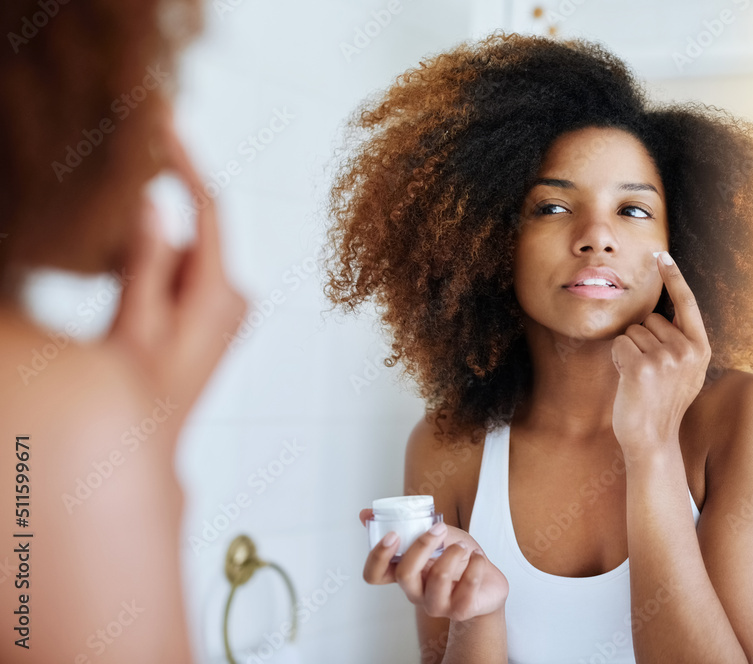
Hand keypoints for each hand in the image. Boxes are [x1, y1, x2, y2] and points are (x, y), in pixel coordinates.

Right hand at [106, 108, 246, 432]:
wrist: (154, 445)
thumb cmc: (144, 397)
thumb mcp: (136, 326)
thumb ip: (148, 264)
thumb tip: (155, 205)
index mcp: (222, 295)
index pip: (209, 207)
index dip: (184, 160)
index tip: (163, 121)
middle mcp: (235, 297)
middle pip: (192, 231)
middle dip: (150, 231)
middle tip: (112, 269)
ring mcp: (228, 307)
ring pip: (182, 254)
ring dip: (149, 261)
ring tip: (123, 314)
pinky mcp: (215, 315)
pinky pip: (182, 274)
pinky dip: (155, 274)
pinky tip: (132, 313)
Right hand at [358, 508, 508, 622]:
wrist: (488, 584)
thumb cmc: (456, 558)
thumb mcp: (434, 536)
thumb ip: (409, 525)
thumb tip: (365, 514)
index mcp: (404, 573)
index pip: (374, 575)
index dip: (378, 557)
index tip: (394, 534)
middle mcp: (416, 592)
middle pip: (405, 574)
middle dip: (422, 546)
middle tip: (439, 528)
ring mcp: (437, 604)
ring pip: (438, 578)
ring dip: (453, 553)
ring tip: (463, 545)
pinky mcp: (461, 610)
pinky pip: (467, 587)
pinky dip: (475, 565)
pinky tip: (478, 557)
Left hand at [610, 251, 710, 462]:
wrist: (652, 441)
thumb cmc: (662, 403)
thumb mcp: (685, 372)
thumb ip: (682, 343)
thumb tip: (664, 313)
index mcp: (700, 349)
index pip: (686, 304)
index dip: (674, 277)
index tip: (661, 254)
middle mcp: (687, 350)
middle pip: (650, 319)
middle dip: (642, 340)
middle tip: (649, 373)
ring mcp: (665, 359)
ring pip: (632, 331)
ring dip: (629, 351)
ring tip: (641, 379)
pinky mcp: (641, 367)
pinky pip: (620, 344)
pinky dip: (618, 358)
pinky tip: (627, 380)